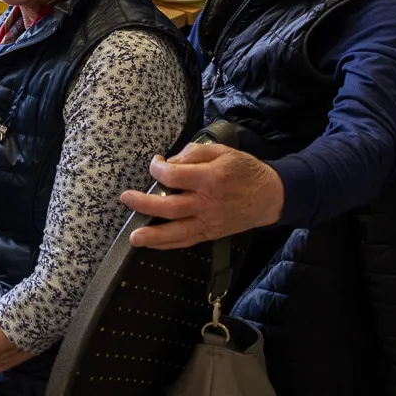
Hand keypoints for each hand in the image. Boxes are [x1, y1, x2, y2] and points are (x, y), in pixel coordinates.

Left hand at [119, 141, 284, 249]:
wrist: (269, 196)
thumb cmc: (245, 170)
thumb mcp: (222, 152)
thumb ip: (194, 154)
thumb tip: (170, 162)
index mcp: (210, 178)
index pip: (174, 176)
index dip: (158, 169)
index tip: (155, 163)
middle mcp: (207, 203)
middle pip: (170, 207)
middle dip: (144, 204)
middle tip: (126, 198)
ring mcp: (209, 222)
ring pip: (177, 232)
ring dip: (153, 235)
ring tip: (134, 237)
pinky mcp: (211, 233)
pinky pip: (186, 241)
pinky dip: (167, 244)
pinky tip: (151, 244)